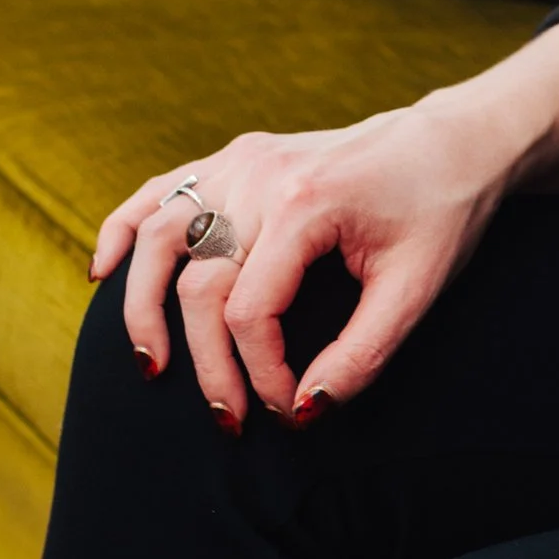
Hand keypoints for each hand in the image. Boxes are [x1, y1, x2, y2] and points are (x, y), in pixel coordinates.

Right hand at [91, 18, 558, 433]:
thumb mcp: (419, 289)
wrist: (456, 140)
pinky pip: (159, 191)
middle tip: (229, 418)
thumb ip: (362, 355)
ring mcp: (241, 160)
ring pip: (160, 237)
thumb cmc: (443, 212)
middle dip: (208, 364)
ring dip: (142, 304)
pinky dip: (123, 229)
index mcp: (305, 203)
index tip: (284, 410)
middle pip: (200, 285)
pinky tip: (102, 273)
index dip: (258, 374)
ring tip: (152, 366)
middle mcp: (260, 175)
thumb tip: (304, 409)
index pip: (249, 312)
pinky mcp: (236, 157)